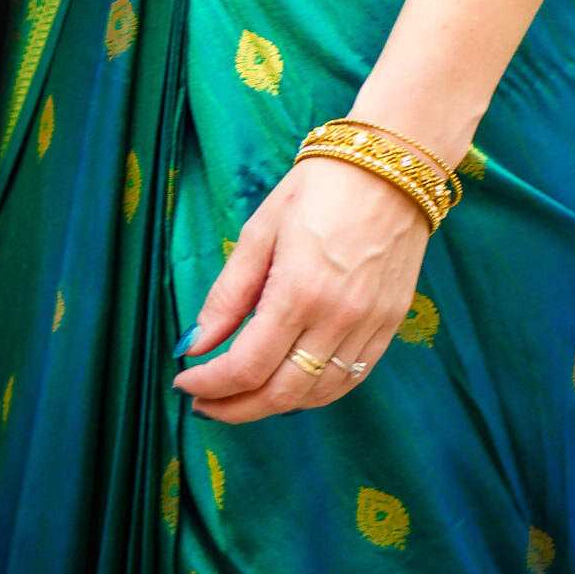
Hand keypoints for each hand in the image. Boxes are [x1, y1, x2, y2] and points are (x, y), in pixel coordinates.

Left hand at [172, 156, 428, 424]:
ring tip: (241, 398)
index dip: (210, 384)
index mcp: (299, 291)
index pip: (247, 367)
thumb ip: (227, 295)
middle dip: (235, 408)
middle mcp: (337, 318)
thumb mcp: (260, 231)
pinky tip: (289, 384)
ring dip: (272, 406)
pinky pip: (350, 379)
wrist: (389, 165)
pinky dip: (315, 393)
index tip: (184, 381)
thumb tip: (194, 346)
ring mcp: (369, 325)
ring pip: (316, 396)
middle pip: (280, 394)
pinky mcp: (390, 324)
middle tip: (205, 403)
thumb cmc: (318, 188)